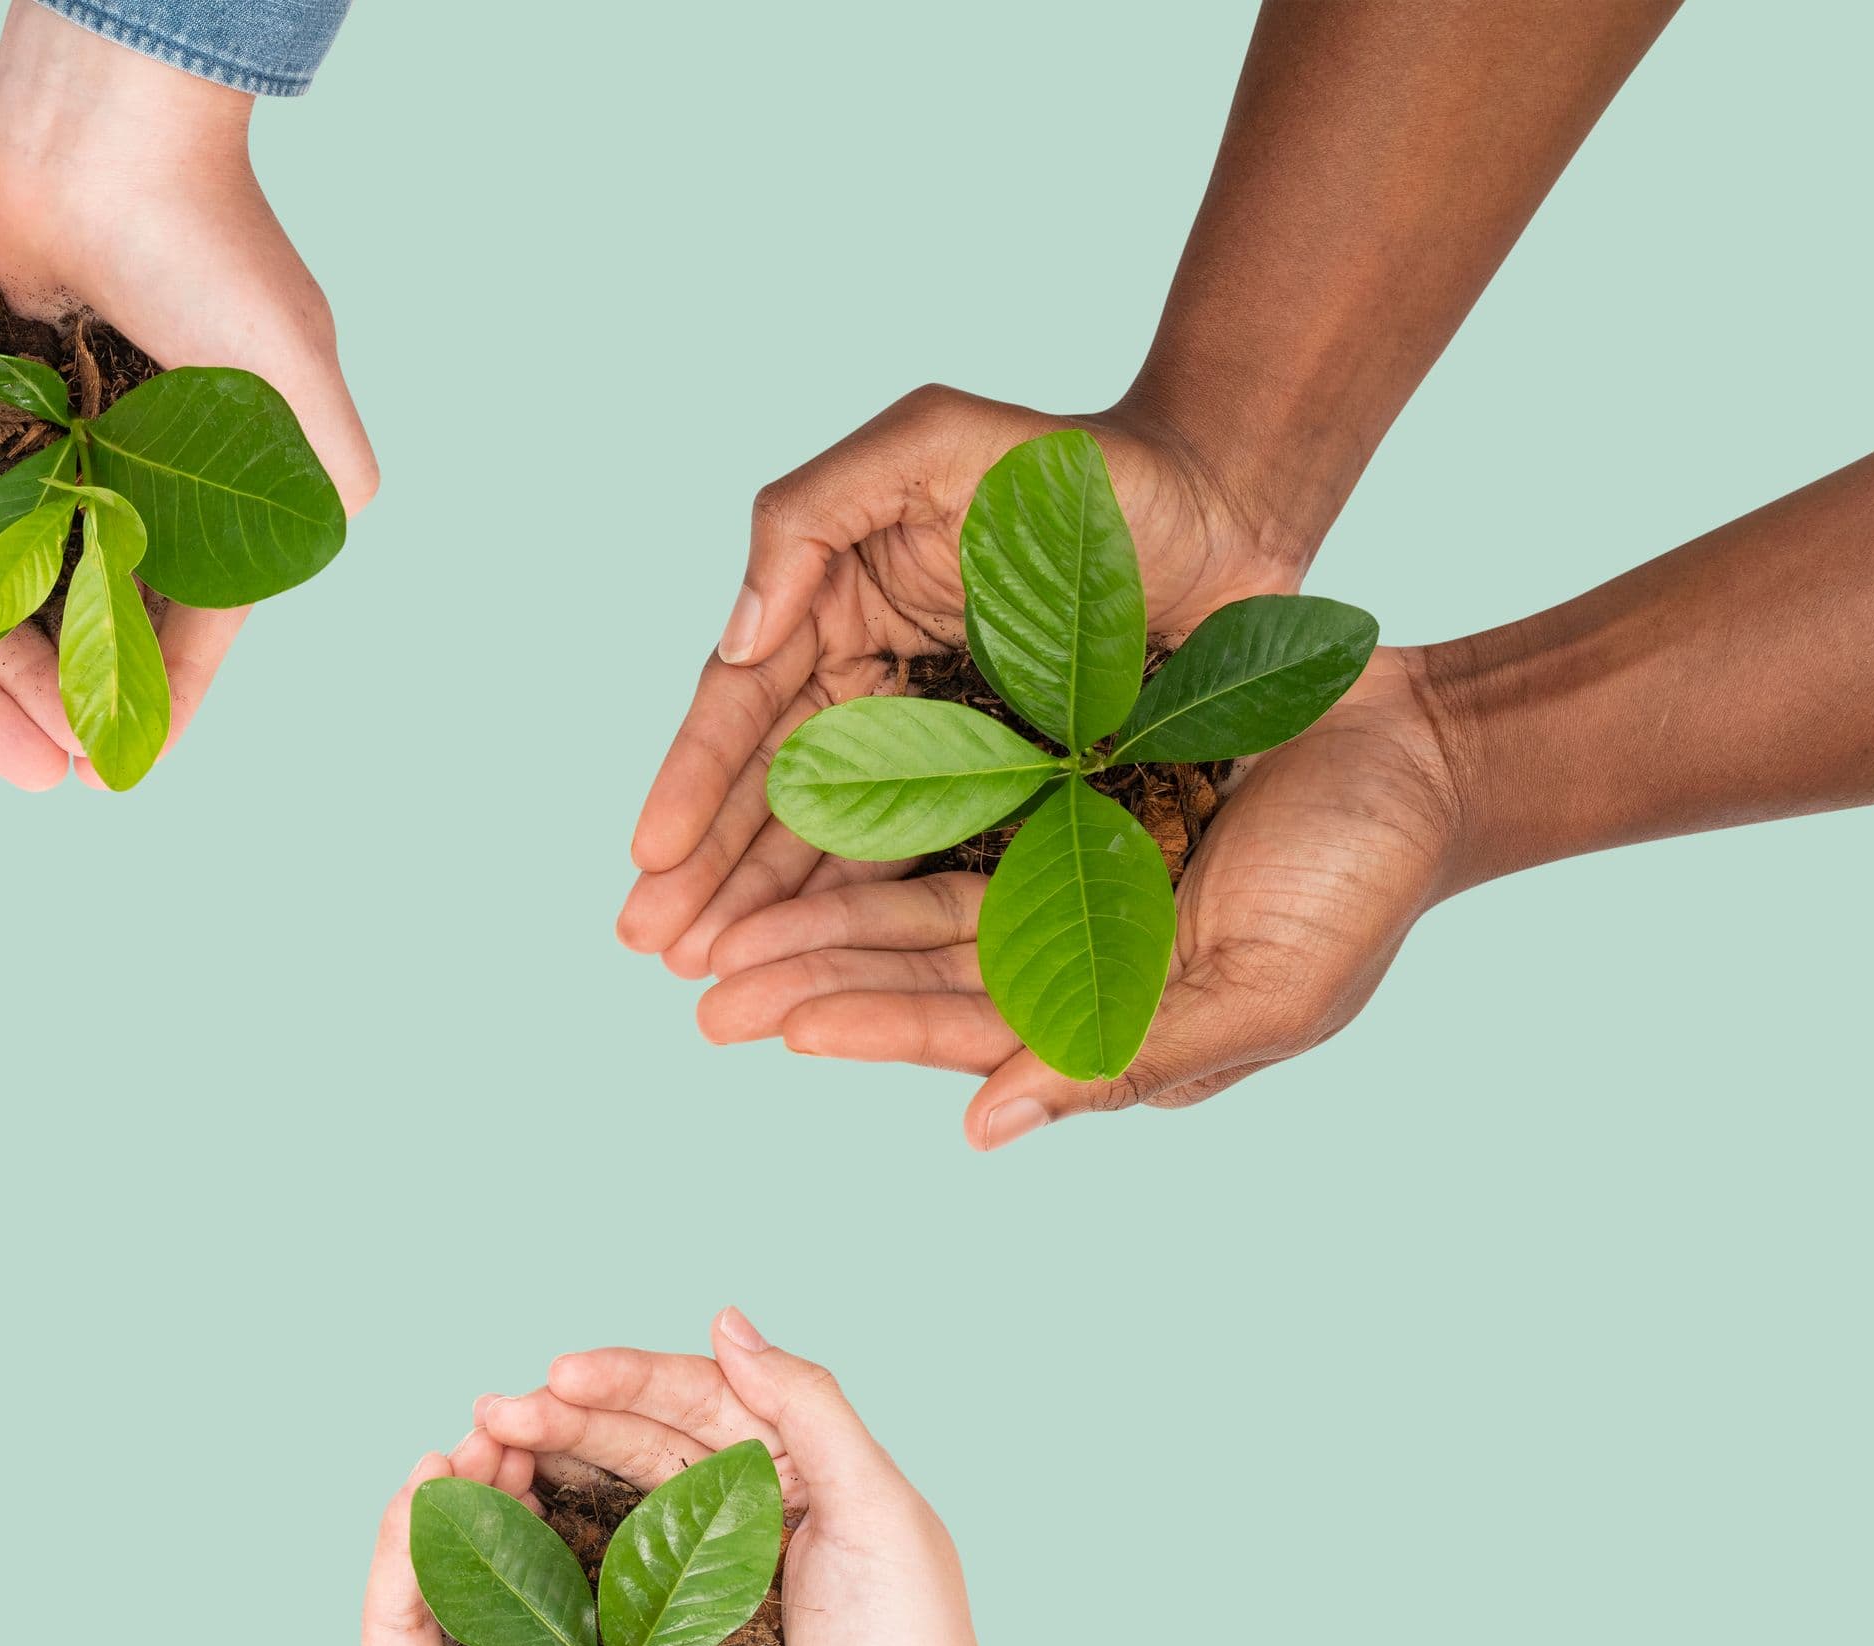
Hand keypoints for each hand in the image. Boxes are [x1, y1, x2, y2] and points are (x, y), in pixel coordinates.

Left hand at [0, 0, 380, 756]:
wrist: (98, 128)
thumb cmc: (203, 239)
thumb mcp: (286, 363)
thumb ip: (321, 459)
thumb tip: (345, 527)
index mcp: (242, 458)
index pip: (210, 603)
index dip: (174, 686)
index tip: (132, 762)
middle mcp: (172, 450)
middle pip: (132, 593)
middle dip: (100, 673)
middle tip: (56, 758)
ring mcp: (98, 422)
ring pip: (66, 556)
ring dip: (37, 626)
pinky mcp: (27, 389)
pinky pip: (8, 496)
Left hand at [304, 1451, 823, 1645]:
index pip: (401, 1618)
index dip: (409, 1539)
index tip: (431, 1465)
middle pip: (459, 1580)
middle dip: (465, 1499)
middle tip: (487, 1428)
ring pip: (525, 1570)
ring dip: (521, 1501)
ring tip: (528, 1436)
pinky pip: (597, 1584)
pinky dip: (588, 1526)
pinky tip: (594, 1477)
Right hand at [442, 1310, 1017, 1645]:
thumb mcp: (879, 1515)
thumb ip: (810, 1410)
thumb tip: (727, 1320)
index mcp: (795, 1470)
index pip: (696, 1399)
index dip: (624, 1379)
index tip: (558, 1375)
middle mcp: (739, 1515)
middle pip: (636, 1443)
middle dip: (562, 1420)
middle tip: (491, 1415)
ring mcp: (697, 1581)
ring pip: (606, 1502)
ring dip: (542, 1474)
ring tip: (480, 1457)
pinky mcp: (667, 1645)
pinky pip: (596, 1584)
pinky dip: (545, 1552)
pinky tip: (501, 1533)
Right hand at [621, 387, 1298, 979]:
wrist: (1224, 506)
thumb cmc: (1078, 463)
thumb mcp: (926, 442)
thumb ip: (809, 516)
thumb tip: (737, 641)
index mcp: (834, 607)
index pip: (743, 704)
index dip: (691, 781)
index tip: (649, 855)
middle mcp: (871, 686)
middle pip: (770, 791)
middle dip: (707, 870)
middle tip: (653, 943)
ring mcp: (936, 746)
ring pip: (833, 840)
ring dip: (766, 909)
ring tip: (706, 973)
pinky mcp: (1005, 795)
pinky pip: (925, 861)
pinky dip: (867, 914)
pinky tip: (815, 964)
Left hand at [691, 649, 1462, 1146]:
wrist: (1424, 741)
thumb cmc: (1367, 877)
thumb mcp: (1270, 987)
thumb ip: (1133, 1056)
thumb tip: (986, 1126)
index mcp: (1112, 1015)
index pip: (965, 1030)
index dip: (867, 1024)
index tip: (769, 1023)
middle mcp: (1072, 953)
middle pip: (915, 972)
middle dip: (808, 977)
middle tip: (696, 985)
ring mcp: (1063, 873)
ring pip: (914, 900)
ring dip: (817, 913)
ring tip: (713, 925)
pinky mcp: (1062, 792)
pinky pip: (949, 814)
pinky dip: (875, 824)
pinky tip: (795, 821)